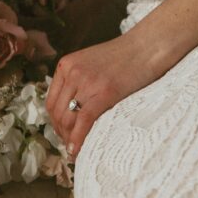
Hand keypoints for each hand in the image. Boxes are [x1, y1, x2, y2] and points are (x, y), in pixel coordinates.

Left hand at [46, 31, 159, 159]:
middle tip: (71, 147)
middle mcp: (72, 72)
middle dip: (62, 134)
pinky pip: (84, 120)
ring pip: (68, 119)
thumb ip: (77, 81)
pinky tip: (77, 151)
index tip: (63, 135)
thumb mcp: (90, 64)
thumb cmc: (122, 57)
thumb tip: (71, 111)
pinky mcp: (104, 92)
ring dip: (69, 139)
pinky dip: (78, 138)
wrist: (146, 47)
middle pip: (57, 112)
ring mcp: (87, 81)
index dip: (55, 123)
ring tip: (77, 151)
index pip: (51, 101)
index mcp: (66, 65)